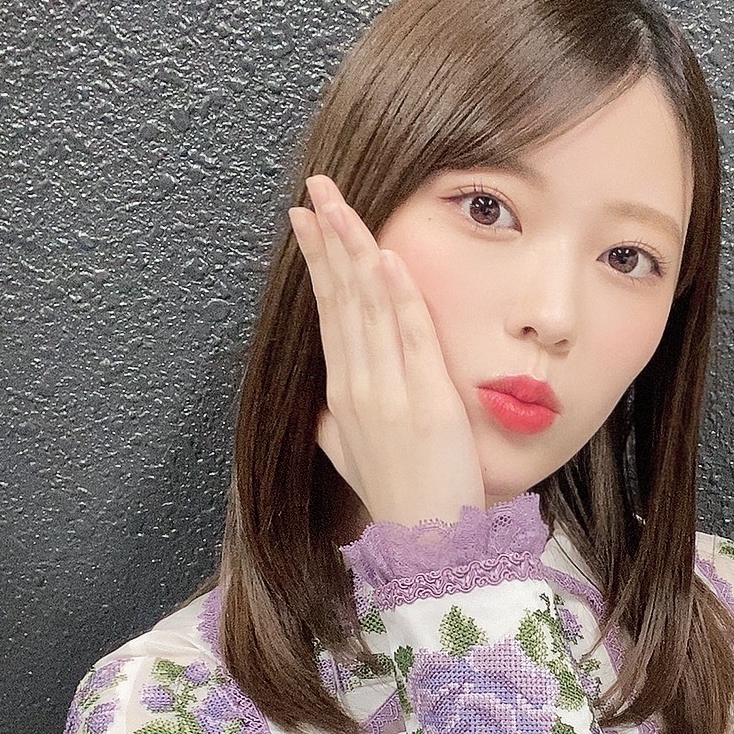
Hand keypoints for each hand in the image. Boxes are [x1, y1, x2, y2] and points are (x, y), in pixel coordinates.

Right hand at [289, 174, 485, 531]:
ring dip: (355, 250)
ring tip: (342, 204)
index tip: (306, 219)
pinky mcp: (426, 403)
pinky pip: (409, 339)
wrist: (424, 545)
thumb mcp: (351, 458)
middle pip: (340, 299)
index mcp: (342, 394)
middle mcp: (357, 388)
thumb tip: (324, 406)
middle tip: (317, 189)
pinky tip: (384, 258)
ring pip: (368, 308)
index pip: (327, 312)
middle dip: (328, 238)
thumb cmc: (396, 499)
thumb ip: (336, 424)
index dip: (318, 262)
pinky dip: (398, 297)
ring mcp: (389, 394)